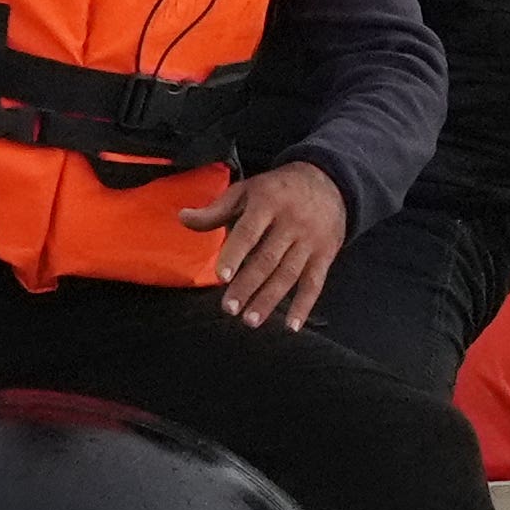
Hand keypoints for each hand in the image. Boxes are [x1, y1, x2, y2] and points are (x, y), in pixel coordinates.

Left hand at [181, 161, 347, 329]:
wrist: (328, 183)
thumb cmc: (277, 191)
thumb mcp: (246, 191)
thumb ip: (215, 210)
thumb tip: (182, 218)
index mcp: (268, 203)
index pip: (250, 232)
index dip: (235, 253)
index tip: (222, 276)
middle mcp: (292, 222)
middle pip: (268, 259)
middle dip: (248, 285)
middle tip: (229, 308)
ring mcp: (311, 240)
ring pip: (289, 274)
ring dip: (270, 300)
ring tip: (250, 320)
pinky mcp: (325, 255)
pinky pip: (315, 283)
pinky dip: (304, 306)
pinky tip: (291, 326)